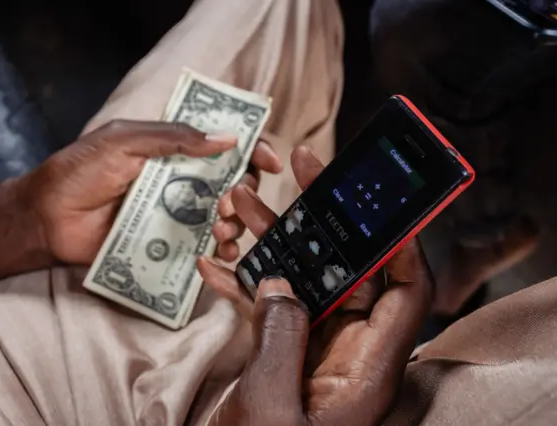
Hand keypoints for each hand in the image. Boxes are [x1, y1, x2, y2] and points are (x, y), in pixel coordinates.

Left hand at [0, 120, 280, 288]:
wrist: (47, 218)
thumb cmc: (79, 171)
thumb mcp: (124, 142)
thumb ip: (174, 138)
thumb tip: (227, 138)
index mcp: (170, 149)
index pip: (221, 144)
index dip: (250, 149)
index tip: (270, 161)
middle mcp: (179, 179)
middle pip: (230, 182)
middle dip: (244, 190)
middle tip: (233, 200)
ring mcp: (174, 212)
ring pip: (222, 215)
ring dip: (235, 221)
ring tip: (224, 227)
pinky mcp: (166, 242)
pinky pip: (202, 245)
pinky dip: (220, 248)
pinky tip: (222, 251)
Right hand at [198, 146, 432, 425]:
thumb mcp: (271, 410)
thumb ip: (281, 340)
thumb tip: (281, 286)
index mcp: (366, 371)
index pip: (406, 293)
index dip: (402, 242)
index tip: (380, 196)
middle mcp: (347, 354)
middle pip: (350, 271)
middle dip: (325, 220)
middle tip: (305, 172)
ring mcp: (312, 352)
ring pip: (305, 281)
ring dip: (274, 243)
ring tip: (241, 205)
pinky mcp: (281, 356)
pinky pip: (270, 307)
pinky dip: (244, 282)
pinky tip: (215, 264)